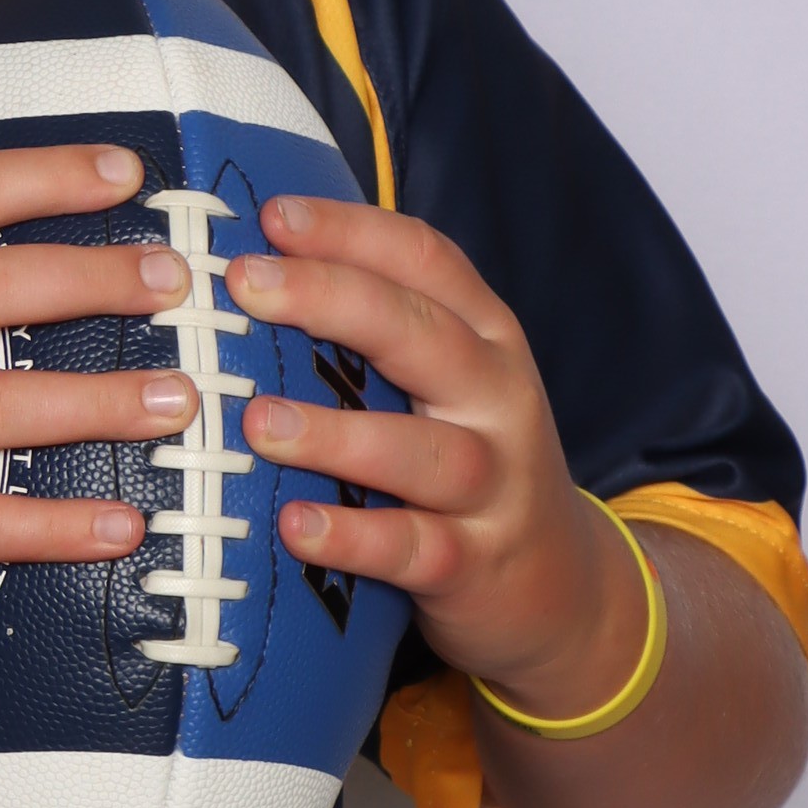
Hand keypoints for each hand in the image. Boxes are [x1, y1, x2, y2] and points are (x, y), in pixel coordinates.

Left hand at [224, 198, 644, 716]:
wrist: (561, 591)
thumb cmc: (472, 467)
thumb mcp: (449, 386)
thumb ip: (378, 332)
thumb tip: (259, 268)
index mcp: (486, 338)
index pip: (426, 260)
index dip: (350, 231)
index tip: (271, 216)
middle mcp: (498, 400)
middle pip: (422, 335)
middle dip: (330, 300)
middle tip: (245, 285)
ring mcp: (495, 486)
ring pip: (421, 450)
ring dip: (334, 432)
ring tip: (256, 420)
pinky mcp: (476, 565)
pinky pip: (414, 548)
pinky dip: (355, 537)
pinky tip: (294, 524)